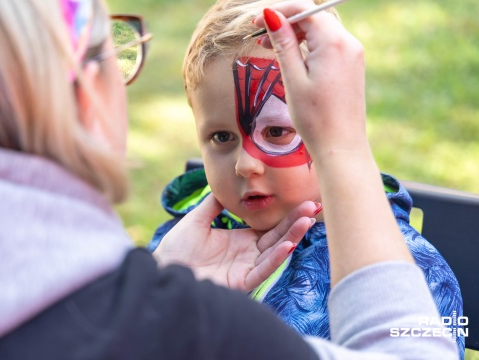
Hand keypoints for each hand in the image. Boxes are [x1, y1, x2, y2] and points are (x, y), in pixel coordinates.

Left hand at [153, 194, 316, 290]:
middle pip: (278, 236)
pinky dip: (276, 258)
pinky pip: (262, 270)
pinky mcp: (241, 282)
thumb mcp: (196, 220)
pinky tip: (288, 244)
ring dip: (292, 236)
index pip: (270, 226)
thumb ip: (213, 205)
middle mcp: (247, 254)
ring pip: (275, 251)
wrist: (163, 269)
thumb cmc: (176, 249)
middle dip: (296, 221)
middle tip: (315, 206)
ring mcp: (245, 268)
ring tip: (307, 220)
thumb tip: (224, 187)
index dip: (287, 215)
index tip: (304, 200)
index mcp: (240, 240)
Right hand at [253, 1, 366, 160]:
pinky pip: (328, 44)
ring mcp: (353, 54)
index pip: (304, 10)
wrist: (341, 146)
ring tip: (270, 49)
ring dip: (295, 34)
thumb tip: (271, 15)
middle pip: (313, 17)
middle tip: (260, 39)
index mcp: (334, 43)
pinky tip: (292, 60)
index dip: (278, 12)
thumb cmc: (315, 118)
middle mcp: (348, 43)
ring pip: (320, 30)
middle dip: (285, 22)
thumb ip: (284, 43)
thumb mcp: (293, 79)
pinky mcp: (351, 65)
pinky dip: (308, 46)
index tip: (256, 23)